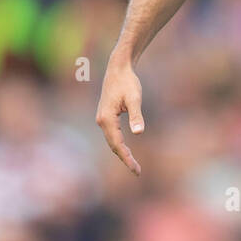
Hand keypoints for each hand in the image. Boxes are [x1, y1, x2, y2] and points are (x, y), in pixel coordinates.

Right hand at [96, 56, 143, 174]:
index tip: (136, 170)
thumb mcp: (135, 98)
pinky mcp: (106, 116)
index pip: (118, 144)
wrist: (118, 68)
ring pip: (111, 141)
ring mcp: (102, 118)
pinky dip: (119, 144)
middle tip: (138, 172)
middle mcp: (101, 121)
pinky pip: (112, 135)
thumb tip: (138, 133)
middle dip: (125, 159)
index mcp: (107, 119)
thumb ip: (136, 116)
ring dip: (121, 153)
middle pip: (113, 146)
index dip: (127, 158)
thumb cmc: (128, 82)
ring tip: (134, 164)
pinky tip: (126, 149)